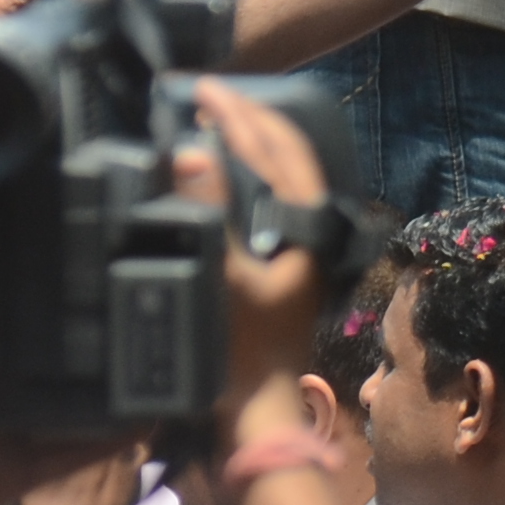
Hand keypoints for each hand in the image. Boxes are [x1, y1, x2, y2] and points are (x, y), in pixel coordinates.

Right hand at [171, 79, 340, 443]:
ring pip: (274, 177)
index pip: (280, 149)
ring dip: (241, 145)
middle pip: (283, 155)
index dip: (242, 113)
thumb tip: (195, 153)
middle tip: (200, 92)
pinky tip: (208, 176)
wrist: (251, 416)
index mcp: (307, 226)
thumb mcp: (220, 279)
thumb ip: (207, 215)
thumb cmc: (239, 353)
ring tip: (202, 119)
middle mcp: (308, 230)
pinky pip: (260, 202)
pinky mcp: (275, 266)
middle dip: (244, 119)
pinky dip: (236, 178)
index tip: (204, 88)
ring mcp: (294, 248)